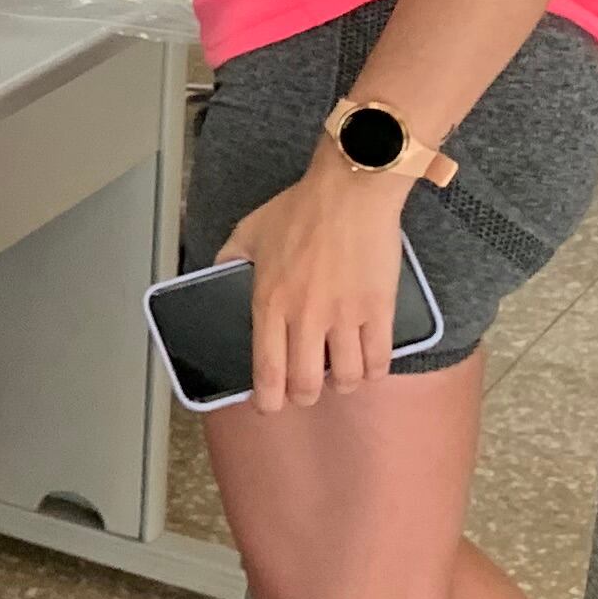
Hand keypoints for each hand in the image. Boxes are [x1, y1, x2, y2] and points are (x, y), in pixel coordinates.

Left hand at [220, 155, 412, 410]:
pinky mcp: (380, 310)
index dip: (268, 399)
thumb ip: (229, 258)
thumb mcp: (248, 231)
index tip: (269, 406)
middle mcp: (306, 317)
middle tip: (306, 391)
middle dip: (305, 396)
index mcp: (269, 302)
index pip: (267, 370)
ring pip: (348, 378)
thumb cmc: (300, 209)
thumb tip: (217, 274)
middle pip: (307, 385)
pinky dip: (374, 370)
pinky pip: (380, 359)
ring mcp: (345, 316)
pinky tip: (368, 365)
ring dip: (343, 384)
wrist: (350, 191)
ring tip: (340, 375)